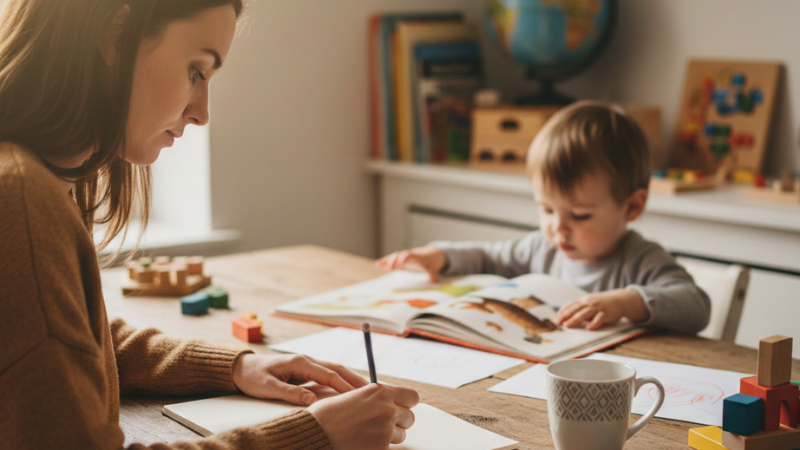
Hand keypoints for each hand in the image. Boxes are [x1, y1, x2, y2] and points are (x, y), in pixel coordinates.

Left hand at [232, 353, 367, 405]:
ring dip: (351, 378)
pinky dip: (341, 380)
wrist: (241, 368)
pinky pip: (328, 374)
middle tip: (375, 390)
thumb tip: (311, 400)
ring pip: (334, 370)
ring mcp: (307, 363)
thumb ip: (289, 393)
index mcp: (300, 362)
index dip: (345, 385)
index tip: (360, 395)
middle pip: (337, 368)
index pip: (329, 374)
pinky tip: (349, 389)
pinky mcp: (305, 369)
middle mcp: (306, 360)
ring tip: (367, 390)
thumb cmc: (253, 377)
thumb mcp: (267, 387)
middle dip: (355, 379)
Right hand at [308, 383, 419, 449]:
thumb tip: (392, 402)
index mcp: (381, 391)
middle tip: (382, 424)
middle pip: (409, 417)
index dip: (406, 403)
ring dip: (390, 436)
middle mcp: (388, 409)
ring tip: (369, 434)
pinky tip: (364, 442)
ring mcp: (386, 430)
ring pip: (401, 435)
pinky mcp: (381, 448)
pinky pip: (389, 448)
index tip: (400, 407)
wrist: (316, 432)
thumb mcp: (355, 395)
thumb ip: (377, 397)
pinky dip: (379, 447)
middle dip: (399, 421)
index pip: (413, 397)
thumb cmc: (330, 413)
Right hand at [375, 247, 446, 281]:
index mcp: (416, 257)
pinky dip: (385, 261)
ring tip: (378, 264)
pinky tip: (378, 264)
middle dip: (393, 261)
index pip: (409, 256)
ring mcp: (404, 256)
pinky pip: (392, 259)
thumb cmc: (432, 262)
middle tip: (389, 269)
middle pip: (399, 255)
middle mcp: (408, 255)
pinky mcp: (401, 259)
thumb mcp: (433, 268)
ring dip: (387, 260)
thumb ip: (433, 275)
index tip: (400, 264)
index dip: (404, 258)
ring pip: (394, 256)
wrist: (432, 254)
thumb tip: (435, 281)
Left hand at [554, 289, 649, 330]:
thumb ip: (579, 309)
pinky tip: (588, 328)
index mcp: (584, 300)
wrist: (620, 300)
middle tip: (558, 323)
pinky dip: (594, 323)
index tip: (556, 319)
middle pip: (575, 309)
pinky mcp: (607, 313)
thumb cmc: (601, 304)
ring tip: (568, 325)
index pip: (570, 305)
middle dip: (566, 316)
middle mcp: (589, 302)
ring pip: (585, 313)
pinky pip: (599, 318)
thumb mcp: (589, 303)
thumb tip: (565, 317)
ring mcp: (598, 307)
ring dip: (575, 319)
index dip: (562, 312)